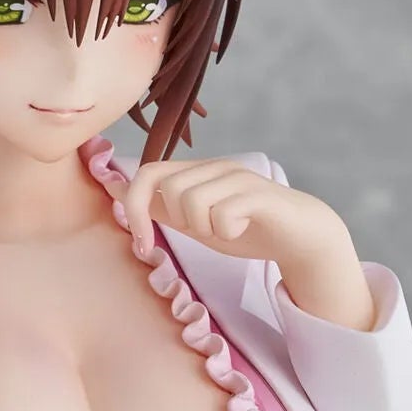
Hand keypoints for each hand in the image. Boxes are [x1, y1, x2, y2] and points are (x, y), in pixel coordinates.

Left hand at [120, 155, 347, 266]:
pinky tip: (241, 230)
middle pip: (169, 189)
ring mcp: (237, 177)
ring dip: (204, 227)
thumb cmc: (244, 228)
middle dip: (180, 222)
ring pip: (193, 201)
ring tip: (224, 230)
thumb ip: (159, 208)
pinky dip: (226, 231)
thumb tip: (114, 189)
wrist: (297, 236)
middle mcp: (215, 167)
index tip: (142, 243)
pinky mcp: (257, 193)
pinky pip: (222, 213)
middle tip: (204, 232)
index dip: (134, 208)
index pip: (147, 172)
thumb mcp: (193, 222)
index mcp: (196, 172)